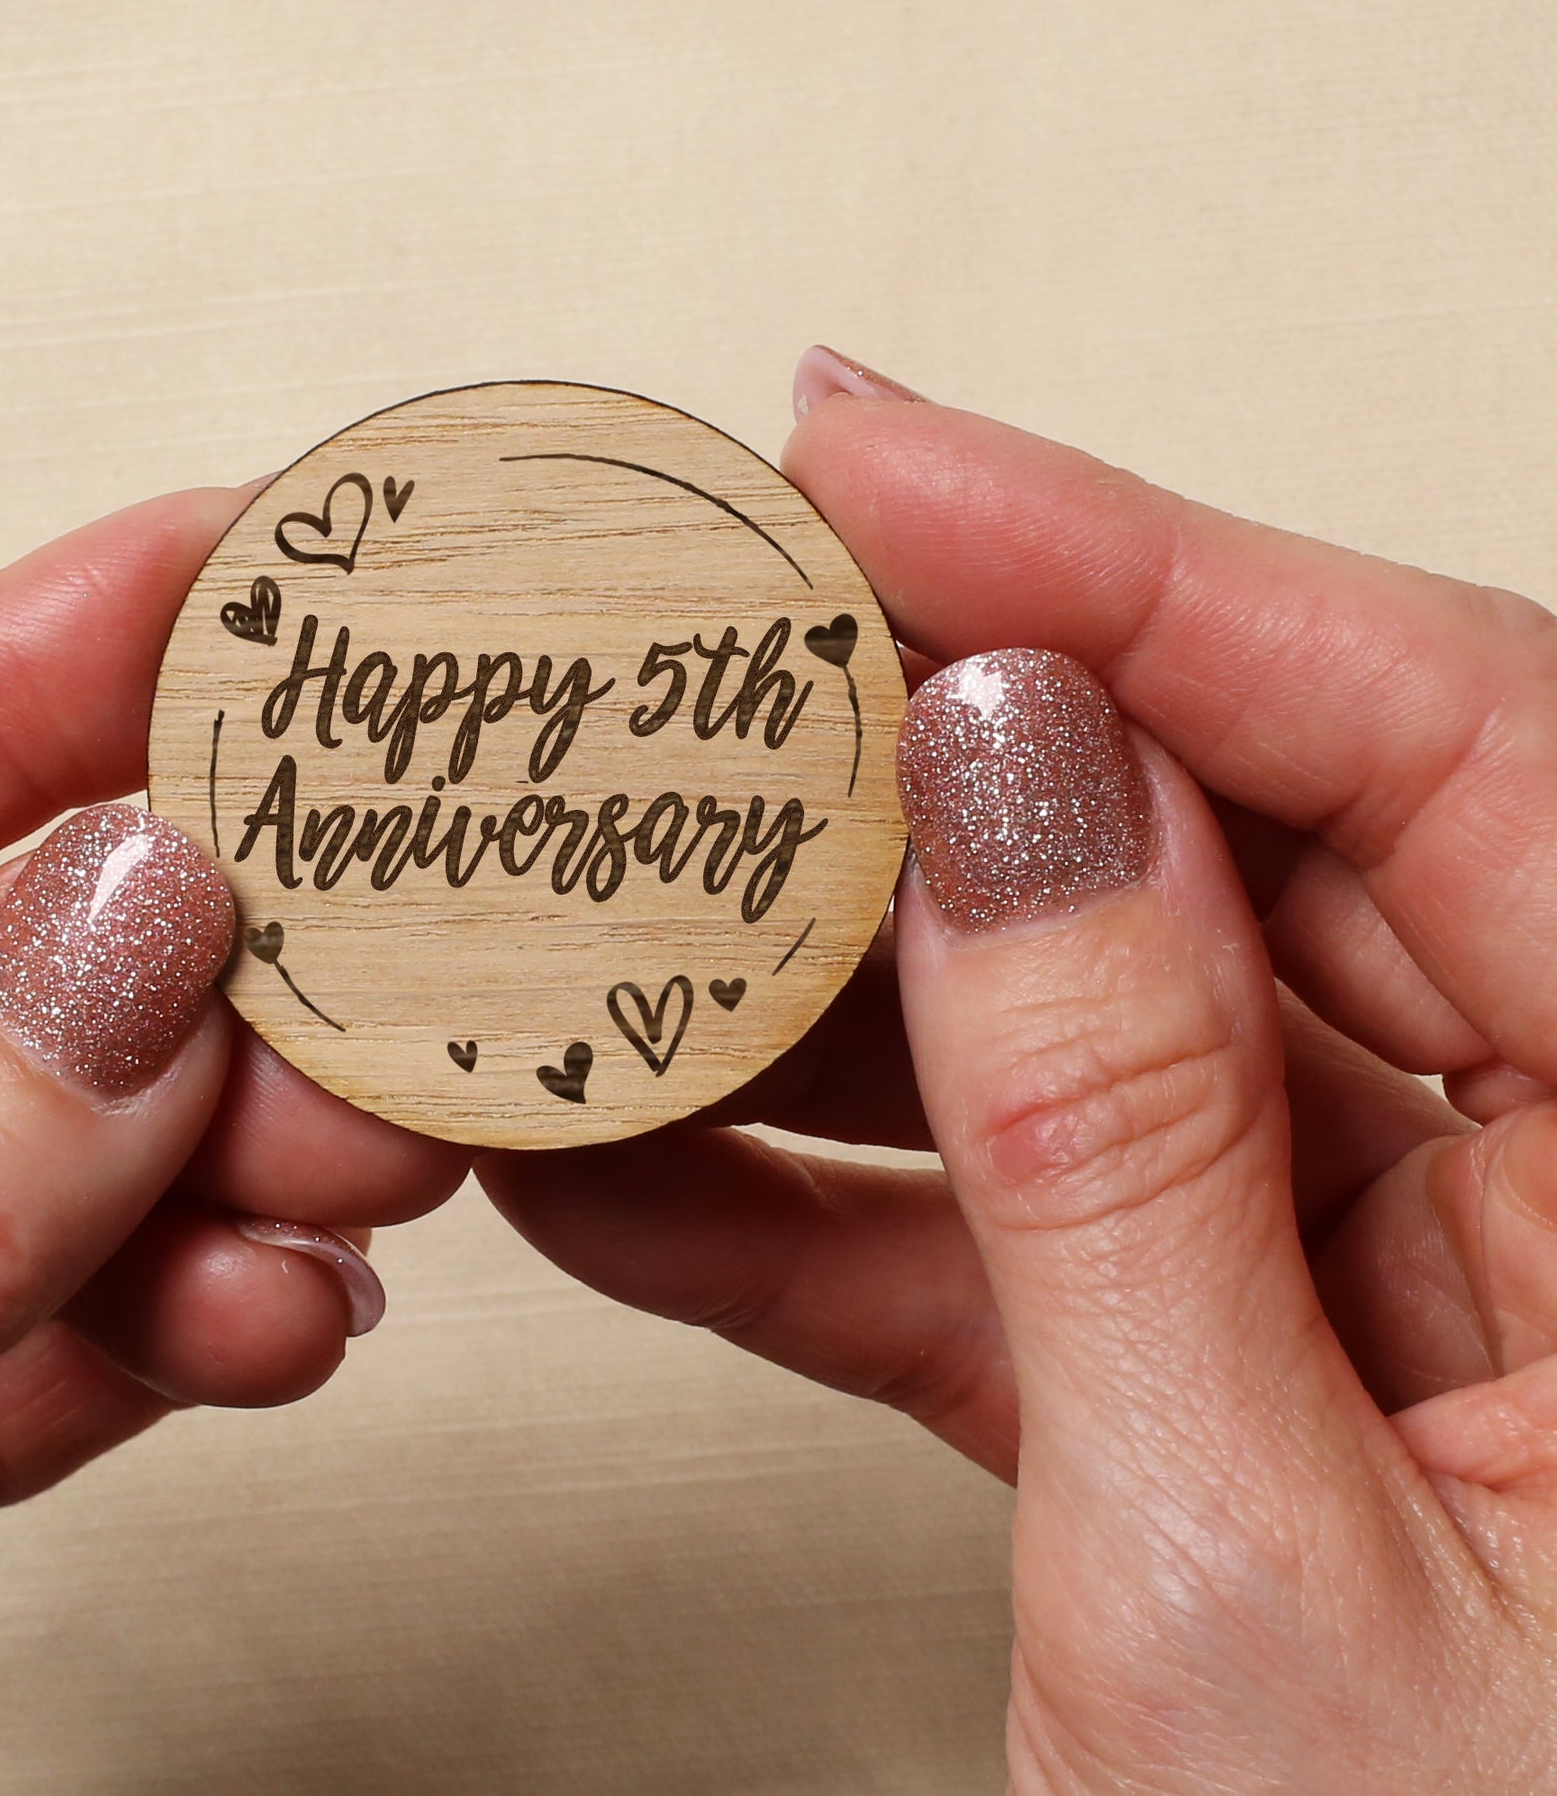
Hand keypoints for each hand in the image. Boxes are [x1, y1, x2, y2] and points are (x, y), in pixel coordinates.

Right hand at [486, 352, 1556, 1791]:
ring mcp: (1414, 1286)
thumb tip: (1013, 780)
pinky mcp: (1248, 1387)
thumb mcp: (1259, 1596)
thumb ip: (1130, 1150)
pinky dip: (822, 1207)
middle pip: (1254, 842)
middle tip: (707, 645)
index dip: (1126, 566)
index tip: (867, 461)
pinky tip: (624, 1155)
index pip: (1449, 739)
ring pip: (1104, 1026)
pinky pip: (1027, 1227)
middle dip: (936, 745)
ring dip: (830, 987)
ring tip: (608, 894)